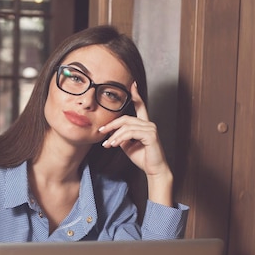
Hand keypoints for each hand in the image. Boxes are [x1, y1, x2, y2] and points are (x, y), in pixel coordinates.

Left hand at [99, 82, 173, 205]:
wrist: (153, 170)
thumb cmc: (142, 157)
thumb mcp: (127, 145)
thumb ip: (121, 136)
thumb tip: (110, 131)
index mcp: (144, 124)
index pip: (140, 106)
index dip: (136, 95)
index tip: (132, 84)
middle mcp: (149, 124)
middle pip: (126, 118)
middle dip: (111, 124)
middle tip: (101, 131)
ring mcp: (150, 129)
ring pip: (126, 127)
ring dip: (114, 136)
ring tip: (107, 144)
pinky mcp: (151, 136)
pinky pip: (131, 133)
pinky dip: (120, 138)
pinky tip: (114, 144)